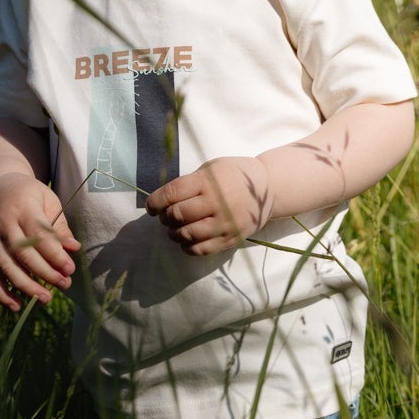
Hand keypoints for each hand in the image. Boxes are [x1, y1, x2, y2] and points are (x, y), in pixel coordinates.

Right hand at [0, 174, 79, 309]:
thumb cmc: (30, 195)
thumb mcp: (48, 201)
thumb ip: (59, 226)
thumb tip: (74, 248)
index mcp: (22, 207)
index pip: (38, 235)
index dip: (55, 254)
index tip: (70, 268)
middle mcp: (3, 224)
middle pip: (22, 253)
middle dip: (44, 272)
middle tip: (65, 284)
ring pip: (6, 266)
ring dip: (25, 286)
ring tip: (46, 299)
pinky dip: (1, 292)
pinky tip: (17, 306)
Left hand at [146, 157, 271, 255]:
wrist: (267, 188)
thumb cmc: (233, 175)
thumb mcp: (211, 169)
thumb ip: (189, 184)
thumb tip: (163, 201)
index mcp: (208, 181)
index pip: (173, 193)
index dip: (155, 202)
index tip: (150, 207)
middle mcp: (216, 202)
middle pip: (178, 215)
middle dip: (165, 217)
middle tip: (166, 216)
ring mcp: (225, 222)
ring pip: (187, 235)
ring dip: (174, 233)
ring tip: (175, 229)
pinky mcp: (231, 238)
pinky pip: (202, 249)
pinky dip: (188, 247)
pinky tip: (186, 241)